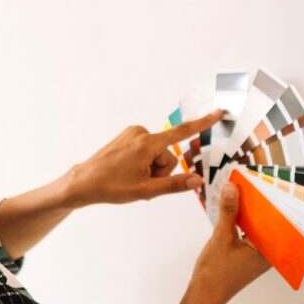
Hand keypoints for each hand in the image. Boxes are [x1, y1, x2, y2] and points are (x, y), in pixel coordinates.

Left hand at [67, 108, 225, 206]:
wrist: (84, 182)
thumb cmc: (111, 187)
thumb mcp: (146, 190)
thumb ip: (175, 185)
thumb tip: (197, 180)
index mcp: (147, 143)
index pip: (183, 132)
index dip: (203, 123)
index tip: (219, 113)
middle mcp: (141, 133)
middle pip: (168, 154)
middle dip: (161, 170)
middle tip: (141, 182)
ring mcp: (133, 134)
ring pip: (157, 154)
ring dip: (151, 169)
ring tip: (132, 178)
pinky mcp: (128, 136)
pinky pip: (147, 150)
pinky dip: (143, 163)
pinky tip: (128, 172)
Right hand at [189, 179, 271, 303]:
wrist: (203, 296)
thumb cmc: (215, 273)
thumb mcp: (221, 237)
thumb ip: (228, 211)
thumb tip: (232, 187)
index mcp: (268, 251)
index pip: (278, 221)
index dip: (274, 201)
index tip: (270, 183)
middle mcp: (267, 254)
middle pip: (269, 223)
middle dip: (261, 204)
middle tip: (256, 183)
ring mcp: (257, 256)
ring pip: (259, 228)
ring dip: (251, 212)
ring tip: (245, 191)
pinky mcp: (247, 256)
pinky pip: (250, 234)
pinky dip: (244, 222)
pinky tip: (235, 209)